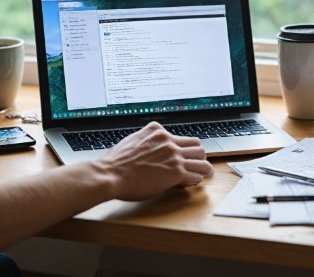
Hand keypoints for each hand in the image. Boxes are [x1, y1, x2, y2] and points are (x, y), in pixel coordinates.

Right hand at [99, 122, 213, 200]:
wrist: (110, 175)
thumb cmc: (115, 162)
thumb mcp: (132, 140)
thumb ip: (146, 140)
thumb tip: (148, 146)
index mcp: (157, 131)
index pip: (180, 137)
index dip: (182, 148)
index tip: (181, 156)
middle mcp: (168, 141)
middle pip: (197, 145)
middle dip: (197, 155)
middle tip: (196, 164)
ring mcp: (174, 156)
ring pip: (202, 159)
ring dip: (203, 167)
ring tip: (202, 173)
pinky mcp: (176, 172)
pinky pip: (196, 175)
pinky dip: (195, 179)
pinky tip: (191, 183)